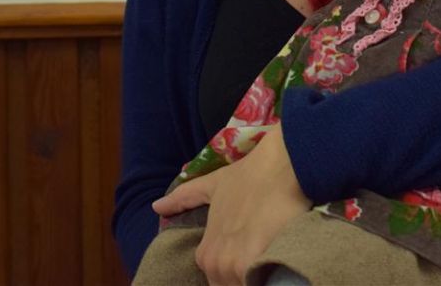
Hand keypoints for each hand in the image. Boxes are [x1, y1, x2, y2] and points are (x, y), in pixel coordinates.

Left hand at [152, 126, 311, 285]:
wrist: (283, 166)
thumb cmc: (250, 176)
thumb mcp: (214, 185)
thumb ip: (185, 197)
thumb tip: (157, 206)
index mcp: (206, 255)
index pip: (219, 284)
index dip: (237, 273)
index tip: (250, 259)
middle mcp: (216, 265)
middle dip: (246, 278)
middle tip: (262, 259)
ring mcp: (235, 268)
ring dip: (258, 279)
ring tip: (271, 259)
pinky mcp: (256, 267)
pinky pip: (262, 283)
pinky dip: (270, 278)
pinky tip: (278, 265)